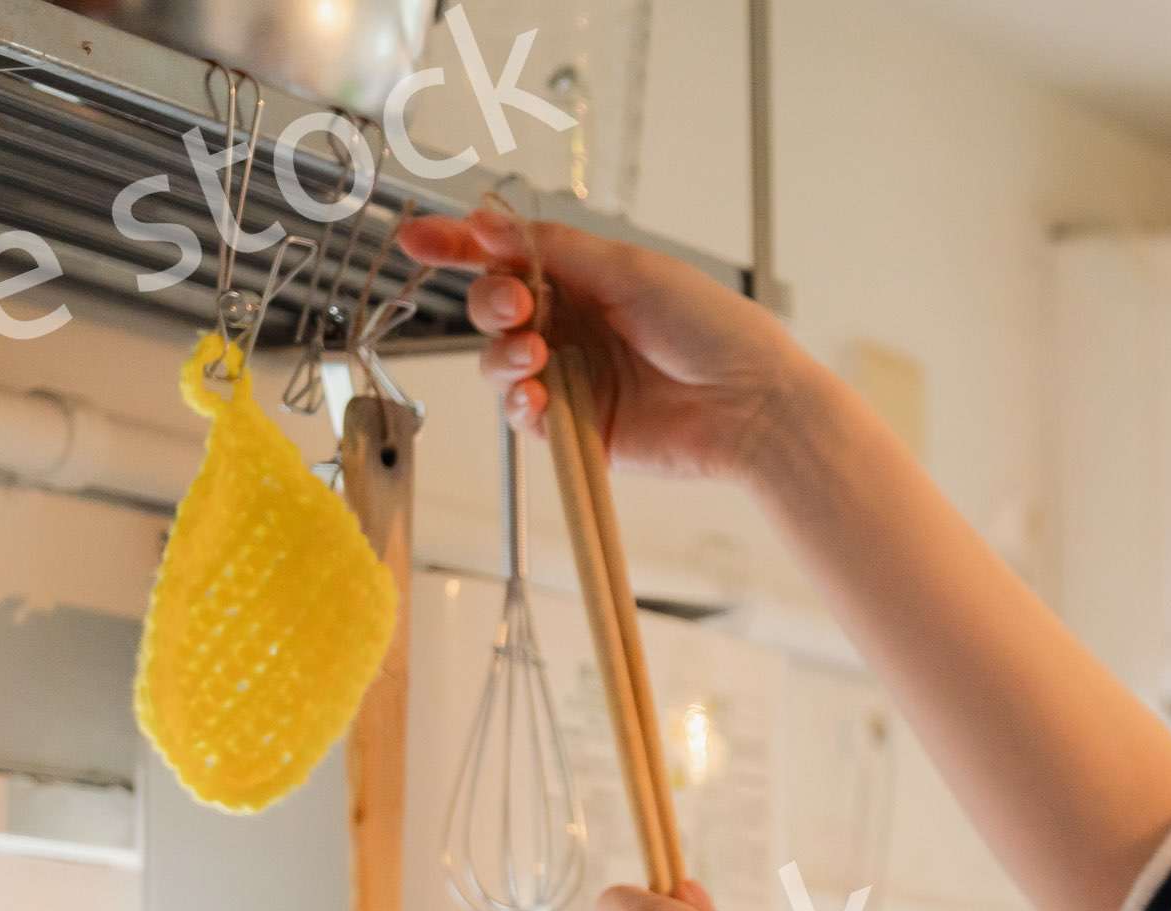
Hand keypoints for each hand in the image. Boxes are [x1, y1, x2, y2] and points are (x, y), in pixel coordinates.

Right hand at [394, 210, 825, 483]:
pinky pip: (525, 416)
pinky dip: (521, 402)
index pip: (508, 258)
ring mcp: (575, 378)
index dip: (459, 247)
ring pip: (500, 363)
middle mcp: (575, 327)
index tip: (416, 238)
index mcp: (586, 280)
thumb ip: (554, 250)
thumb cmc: (712, 329)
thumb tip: (487, 221)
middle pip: (494, 309)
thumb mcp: (630, 271)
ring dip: (503, 354)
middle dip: (491, 303)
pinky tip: (537, 394)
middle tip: (518, 307)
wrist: (754, 404)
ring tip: (534, 353)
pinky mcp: (581, 429)